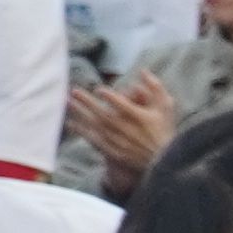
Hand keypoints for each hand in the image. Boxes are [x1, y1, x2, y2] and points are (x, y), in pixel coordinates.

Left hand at [67, 74, 176, 188]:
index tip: (98, 89)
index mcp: (137, 116)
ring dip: (80, 113)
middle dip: (86, 101)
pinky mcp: (111, 150)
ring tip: (67, 102)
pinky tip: (71, 124)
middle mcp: (124, 128)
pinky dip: (81, 131)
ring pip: (94, 125)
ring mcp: (116, 140)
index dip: (107, 95)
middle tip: (74, 91)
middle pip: (101, 112)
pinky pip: (92, 139)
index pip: (118, 103)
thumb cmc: (164, 131)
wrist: (162, 161)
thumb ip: (155, 87)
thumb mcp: (166, 106)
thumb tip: (142, 71)